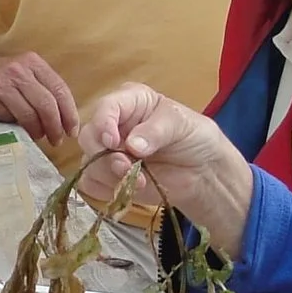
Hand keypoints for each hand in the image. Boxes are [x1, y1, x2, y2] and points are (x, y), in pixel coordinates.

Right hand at [0, 50, 79, 145]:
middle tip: (58, 139)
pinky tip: (26, 134)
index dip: (69, 112)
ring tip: (42, 138)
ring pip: (32, 111)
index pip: (60, 88)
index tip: (72, 130)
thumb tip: (63, 120)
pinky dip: (23, 128)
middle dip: (56, 125)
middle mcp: (21, 69)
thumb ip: (41, 92)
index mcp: (34, 63)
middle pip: (48, 102)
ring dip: (40, 130)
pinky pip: (13, 116)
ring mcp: (5, 81)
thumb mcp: (22, 77)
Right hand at [76, 84, 256, 250]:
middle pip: (89, 137)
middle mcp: (114, 126)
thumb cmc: (194, 137)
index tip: (113, 141)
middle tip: (126, 166)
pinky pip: (92, 185)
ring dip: (108, 175)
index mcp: (129, 102)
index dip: (104, 123)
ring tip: (138, 181)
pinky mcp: (110, 178)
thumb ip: (156, 131)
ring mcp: (109, 153)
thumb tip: (131, 145)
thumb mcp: (181, 124)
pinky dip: (107, 190)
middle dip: (103, 155)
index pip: (105, 107)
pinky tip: (129, 190)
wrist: (203, 172)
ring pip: (88, 163)